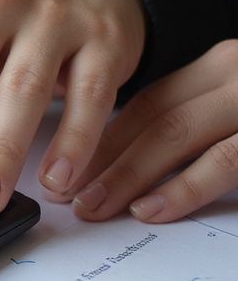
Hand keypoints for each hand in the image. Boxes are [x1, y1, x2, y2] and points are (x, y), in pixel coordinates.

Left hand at [68, 40, 237, 222]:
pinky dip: (181, 188)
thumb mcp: (235, 107)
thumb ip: (192, 126)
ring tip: (89, 207)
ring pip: (173, 135)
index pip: (143, 105)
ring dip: (124, 176)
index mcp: (215, 70)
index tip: (61, 171)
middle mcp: (230, 76)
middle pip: (148, 118)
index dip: (98, 140)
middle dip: (98, 160)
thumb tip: (124, 169)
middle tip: (61, 195)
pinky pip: (223, 161)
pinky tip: (146, 210)